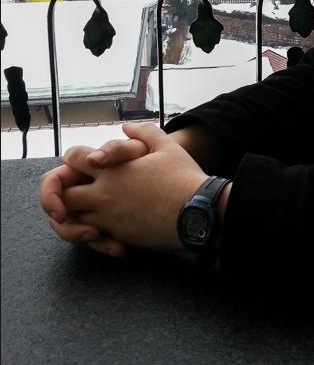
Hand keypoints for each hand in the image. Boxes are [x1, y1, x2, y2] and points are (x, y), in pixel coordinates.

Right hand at [40, 124, 149, 255]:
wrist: (177, 181)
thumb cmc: (157, 161)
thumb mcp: (141, 150)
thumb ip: (117, 149)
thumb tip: (96, 154)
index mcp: (86, 167)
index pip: (55, 180)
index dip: (51, 195)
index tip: (62, 212)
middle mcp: (85, 188)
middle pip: (59, 210)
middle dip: (67, 225)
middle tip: (88, 233)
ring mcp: (94, 208)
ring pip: (74, 227)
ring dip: (81, 236)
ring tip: (102, 238)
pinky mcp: (107, 224)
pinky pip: (96, 238)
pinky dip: (104, 244)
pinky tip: (119, 248)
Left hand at [60, 122, 206, 251]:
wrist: (198, 212)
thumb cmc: (183, 177)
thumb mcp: (166, 145)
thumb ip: (143, 131)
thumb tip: (127, 126)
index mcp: (111, 171)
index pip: (71, 159)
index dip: (74, 158)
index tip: (87, 162)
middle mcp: (104, 196)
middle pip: (64, 197)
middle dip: (65, 194)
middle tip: (80, 189)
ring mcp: (110, 220)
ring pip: (75, 222)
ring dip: (79, 215)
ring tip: (95, 210)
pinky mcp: (120, 237)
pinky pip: (95, 238)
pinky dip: (97, 233)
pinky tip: (113, 225)